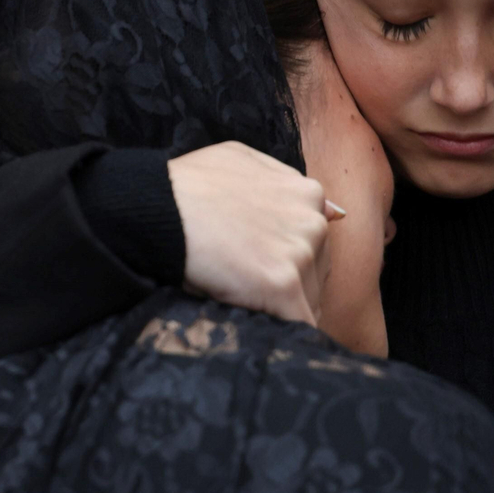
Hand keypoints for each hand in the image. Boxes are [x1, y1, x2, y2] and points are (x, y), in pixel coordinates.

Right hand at [168, 141, 329, 326]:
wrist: (157, 209)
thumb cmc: (189, 183)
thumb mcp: (241, 160)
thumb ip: (284, 180)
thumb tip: (336, 211)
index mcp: (306, 193)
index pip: (315, 241)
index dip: (285, 258)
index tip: (257, 264)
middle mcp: (313, 222)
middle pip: (316, 272)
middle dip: (289, 284)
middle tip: (245, 284)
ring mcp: (300, 254)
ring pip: (309, 300)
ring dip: (282, 309)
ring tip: (244, 301)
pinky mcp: (283, 286)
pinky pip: (299, 324)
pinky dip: (283, 332)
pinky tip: (260, 328)